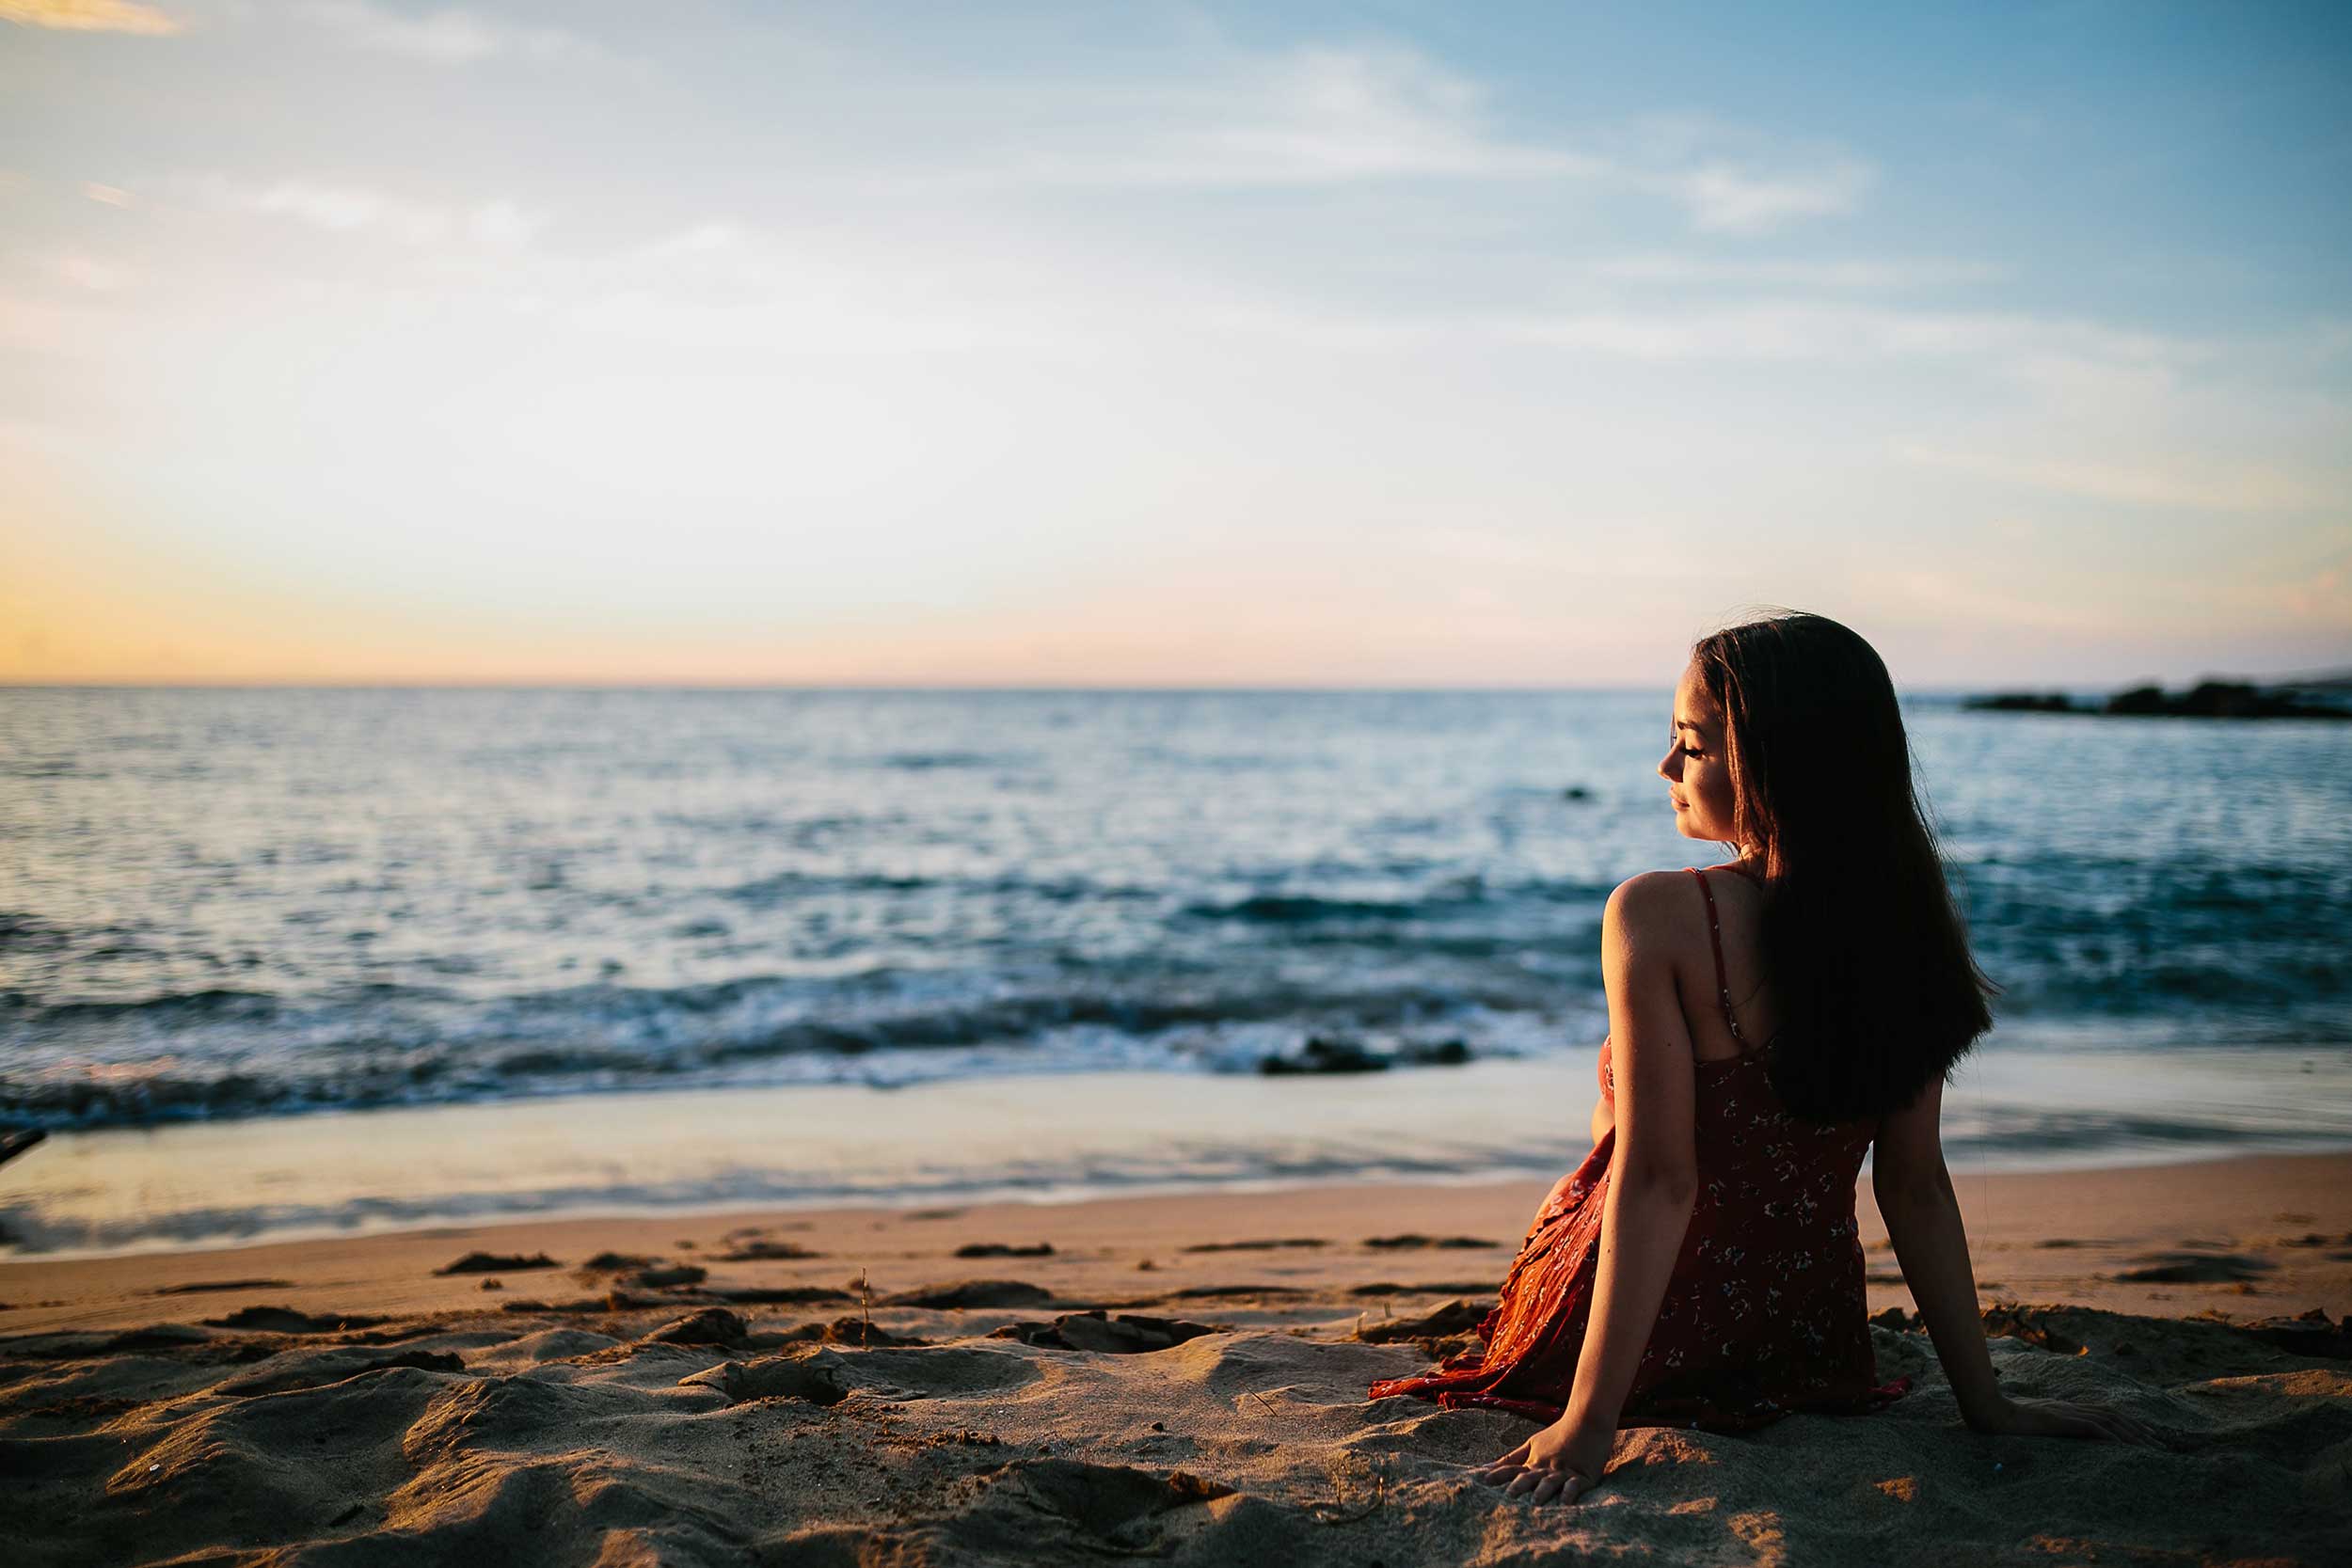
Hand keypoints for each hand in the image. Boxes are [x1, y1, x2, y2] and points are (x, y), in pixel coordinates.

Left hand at [1473, 1419, 1612, 1505]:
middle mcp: (1547, 1466)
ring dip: (1543, 1491)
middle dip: (1520, 1486)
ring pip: (1551, 1481)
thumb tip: (1485, 1467)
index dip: (1499, 1475)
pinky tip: (1565, 1502)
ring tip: (1535, 1502)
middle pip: (1531, 1476)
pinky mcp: (1584, 1476)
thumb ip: (1511, 1458)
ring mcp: (1565, 1471)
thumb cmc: (1558, 1433)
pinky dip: (1570, 1493)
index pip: (1513, 1468)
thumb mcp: (1533, 1443)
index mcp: (1534, 1460)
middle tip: (1509, 1497)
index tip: (1483, 1482)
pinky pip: (1575, 1485)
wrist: (1588, 1420)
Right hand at [1971, 1394, 2167, 1446]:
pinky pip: (2092, 1428)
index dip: (2128, 1422)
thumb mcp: (2031, 1422)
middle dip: (2140, 1429)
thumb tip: (2054, 1431)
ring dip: (2133, 1434)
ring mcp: (2066, 1413)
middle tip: (2161, 1444)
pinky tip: (2124, 1447)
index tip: (2146, 1435)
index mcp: (2065, 1408)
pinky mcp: (2060, 1421)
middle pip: (2113, 1415)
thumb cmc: (2003, 1418)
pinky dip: (2111, 1437)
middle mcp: (2070, 1408)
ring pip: (2108, 1421)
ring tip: (2152, 1448)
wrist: (1989, 1411)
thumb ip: (2046, 1425)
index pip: (2104, 1412)